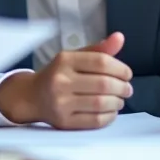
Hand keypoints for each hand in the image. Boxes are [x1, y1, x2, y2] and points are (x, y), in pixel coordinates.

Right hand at [0, 32, 132, 128]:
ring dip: (118, 102)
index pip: (101, 62)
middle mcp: (60, 81)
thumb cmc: (58, 74)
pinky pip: (95, 121)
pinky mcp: (64, 122)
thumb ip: (99, 50)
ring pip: (101, 103)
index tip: (127, 74)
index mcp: (64, 60)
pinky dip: (109, 116)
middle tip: (127, 89)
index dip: (120, 68)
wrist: (31, 97)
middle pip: (103, 84)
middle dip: (122, 87)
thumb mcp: (74, 57)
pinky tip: (111, 111)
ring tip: (120, 100)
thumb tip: (120, 37)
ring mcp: (61, 103)